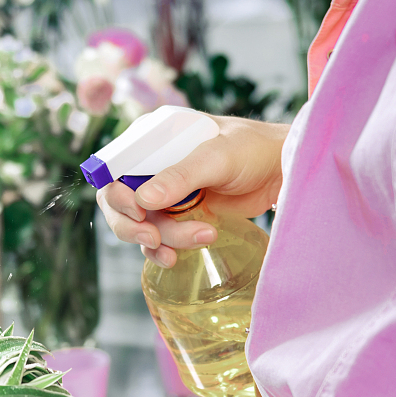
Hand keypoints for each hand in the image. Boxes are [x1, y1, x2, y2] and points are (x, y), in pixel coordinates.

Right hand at [97, 114, 288, 267]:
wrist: (281, 172)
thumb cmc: (254, 149)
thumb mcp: (217, 157)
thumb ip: (181, 176)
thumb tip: (144, 200)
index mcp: (153, 140)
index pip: (114, 168)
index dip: (115, 193)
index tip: (137, 211)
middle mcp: (151, 167)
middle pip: (119, 203)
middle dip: (133, 225)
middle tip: (155, 237)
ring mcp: (164, 194)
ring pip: (140, 226)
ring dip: (162, 239)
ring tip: (202, 236)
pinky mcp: (179, 216)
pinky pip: (157, 240)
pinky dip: (164, 250)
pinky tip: (179, 256)